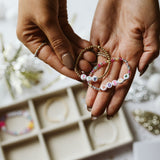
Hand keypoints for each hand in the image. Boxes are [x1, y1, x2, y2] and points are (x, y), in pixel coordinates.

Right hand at [16, 0, 94, 78]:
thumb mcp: (45, 18)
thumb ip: (57, 41)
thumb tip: (67, 62)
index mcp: (31, 39)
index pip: (51, 59)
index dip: (65, 69)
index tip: (79, 77)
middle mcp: (40, 37)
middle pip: (60, 55)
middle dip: (75, 62)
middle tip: (89, 69)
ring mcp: (51, 32)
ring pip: (67, 47)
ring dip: (80, 54)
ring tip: (92, 60)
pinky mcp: (60, 24)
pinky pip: (71, 38)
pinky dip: (80, 44)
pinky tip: (89, 49)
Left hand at [86, 0, 159, 117]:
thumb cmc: (142, 5)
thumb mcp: (152, 28)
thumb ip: (149, 51)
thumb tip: (140, 70)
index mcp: (132, 55)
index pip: (123, 82)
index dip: (116, 98)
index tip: (110, 111)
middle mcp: (119, 55)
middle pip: (109, 82)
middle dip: (102, 98)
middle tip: (94, 113)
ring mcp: (106, 49)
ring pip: (98, 74)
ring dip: (93, 89)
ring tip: (88, 103)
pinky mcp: (96, 41)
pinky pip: (90, 59)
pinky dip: (86, 72)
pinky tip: (83, 83)